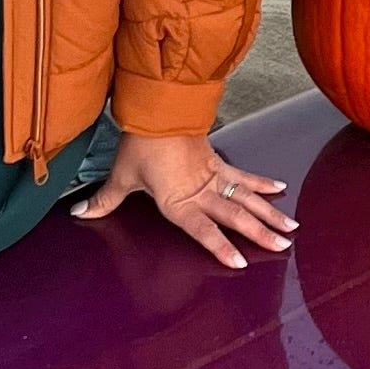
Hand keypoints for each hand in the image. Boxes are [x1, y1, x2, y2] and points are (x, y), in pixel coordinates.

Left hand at [74, 129, 294, 270]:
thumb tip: (79, 213)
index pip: (203, 230)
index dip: (220, 247)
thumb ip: (104, 200)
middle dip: (259, 233)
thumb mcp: (121, 175)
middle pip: (235, 215)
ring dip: (269, 213)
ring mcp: (213, 176)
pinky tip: (279, 189)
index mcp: (178, 200)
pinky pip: (244, 176)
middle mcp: (201, 191)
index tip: (239, 262)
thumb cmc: (141, 142)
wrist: (159, 106)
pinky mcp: (218, 161)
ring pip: (246, 198)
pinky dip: (261, 183)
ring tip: (290, 229)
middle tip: (281, 248)